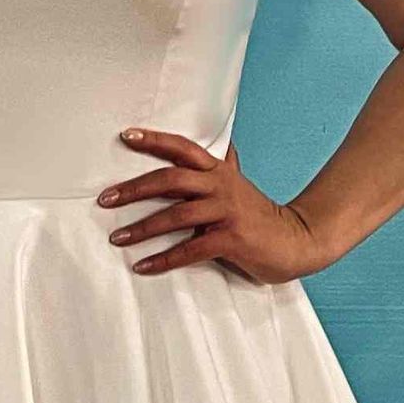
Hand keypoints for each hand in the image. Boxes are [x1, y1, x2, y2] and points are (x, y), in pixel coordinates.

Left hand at [95, 128, 325, 282]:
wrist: (298, 240)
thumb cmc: (262, 216)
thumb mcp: (240, 186)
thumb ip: (224, 169)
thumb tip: (220, 147)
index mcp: (219, 171)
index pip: (182, 148)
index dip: (154, 140)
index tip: (125, 136)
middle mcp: (220, 186)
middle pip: (170, 179)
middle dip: (134, 189)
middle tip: (105, 199)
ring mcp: (226, 212)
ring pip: (175, 215)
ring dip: (142, 228)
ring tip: (117, 238)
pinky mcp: (231, 239)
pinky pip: (189, 250)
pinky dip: (163, 260)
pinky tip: (142, 266)